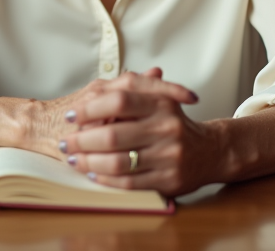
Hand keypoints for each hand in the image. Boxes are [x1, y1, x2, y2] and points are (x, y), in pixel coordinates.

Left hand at [56, 68, 218, 196]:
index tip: (70, 114)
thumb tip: (89, 96)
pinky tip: (93, 173)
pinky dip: (105, 179)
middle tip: (65, 142)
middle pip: (113, 134)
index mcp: (162, 103)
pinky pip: (128, 183)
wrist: (209, 151)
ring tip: (73, 159)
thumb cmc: (173, 123)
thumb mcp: (157, 99)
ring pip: (117, 162)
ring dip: (89, 162)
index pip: (118, 101)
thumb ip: (126, 92)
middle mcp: (167, 128)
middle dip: (82, 140)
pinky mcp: (168, 180)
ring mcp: (169, 156)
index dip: (89, 108)